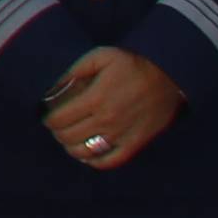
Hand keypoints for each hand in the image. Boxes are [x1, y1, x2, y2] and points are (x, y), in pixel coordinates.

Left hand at [43, 47, 183, 171]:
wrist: (170, 75)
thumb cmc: (133, 63)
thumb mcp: (102, 56)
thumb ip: (76, 69)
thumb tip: (54, 86)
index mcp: (96, 98)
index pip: (59, 120)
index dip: (48, 119)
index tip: (47, 115)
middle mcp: (106, 120)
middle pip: (68, 137)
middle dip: (57, 132)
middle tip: (57, 126)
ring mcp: (121, 135)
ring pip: (84, 152)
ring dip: (71, 147)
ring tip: (69, 139)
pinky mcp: (134, 144)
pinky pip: (109, 161)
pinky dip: (94, 162)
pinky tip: (87, 154)